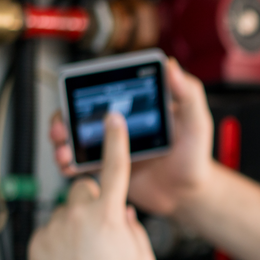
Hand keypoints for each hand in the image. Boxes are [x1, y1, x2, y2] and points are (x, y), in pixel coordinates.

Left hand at [30, 113, 156, 259]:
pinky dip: (59, 243)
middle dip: (94, 202)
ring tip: (84, 259)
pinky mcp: (36, 242)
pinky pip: (51, 232)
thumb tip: (124, 216)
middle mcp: (78, 216)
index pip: (115, 168)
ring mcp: (53, 228)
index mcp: (109, 216)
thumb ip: (134, 230)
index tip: (111, 120)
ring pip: (66, 213)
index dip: (115, 141)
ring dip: (76, 226)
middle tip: (101, 231)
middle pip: (85, 189)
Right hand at [50, 58, 215, 215]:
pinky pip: (81, 163)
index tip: (76, 93)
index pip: (106, 89)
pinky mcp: (106, 168)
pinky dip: (69, 164)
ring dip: (62, 141)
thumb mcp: (197, 121)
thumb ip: (188, 94)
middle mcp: (120, 123)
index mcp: (136, 105)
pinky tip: (68, 167)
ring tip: (63, 150)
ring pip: (76, 136)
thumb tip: (172, 65)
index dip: (86, 88)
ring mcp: (111, 145)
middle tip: (62, 126)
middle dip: (64, 116)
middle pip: (82, 112)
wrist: (189, 194)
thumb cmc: (196, 156)